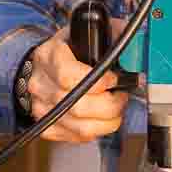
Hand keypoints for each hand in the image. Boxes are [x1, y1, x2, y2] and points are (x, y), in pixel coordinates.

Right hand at [26, 28, 128, 142]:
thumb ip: (108, 34)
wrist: (41, 68)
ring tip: (116, 108)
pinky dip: (98, 130)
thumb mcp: (83, 34)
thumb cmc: (67, 51)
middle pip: (78, 106)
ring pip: (81, 127)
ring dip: (108, 121)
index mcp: (49, 57)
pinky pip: (79, 137)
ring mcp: (42, 108)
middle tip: (121, 96)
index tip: (115, 79)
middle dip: (110, 105)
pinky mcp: (48, 127)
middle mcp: (41, 84)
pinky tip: (103, 118)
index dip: (99, 82)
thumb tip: (131, 37)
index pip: (68, 76)